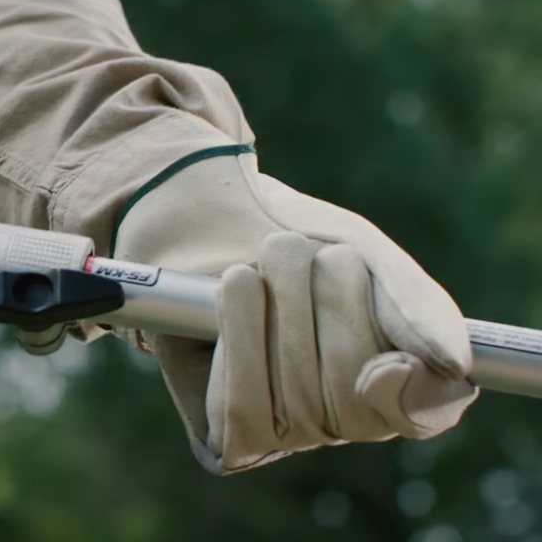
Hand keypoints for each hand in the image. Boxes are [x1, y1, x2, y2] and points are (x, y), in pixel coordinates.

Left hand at [104, 145, 477, 474]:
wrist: (201, 215)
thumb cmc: (295, 238)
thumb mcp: (367, 254)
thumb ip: (417, 308)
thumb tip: (452, 366)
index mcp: (395, 381)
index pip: (422, 414)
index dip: (410, 393)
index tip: (392, 360)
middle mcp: (344, 421)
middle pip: (355, 399)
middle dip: (328, 302)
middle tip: (297, 253)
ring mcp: (287, 437)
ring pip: (300, 401)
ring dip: (279, 305)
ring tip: (258, 264)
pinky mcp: (229, 439)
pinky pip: (245, 409)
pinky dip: (240, 333)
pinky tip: (233, 288)